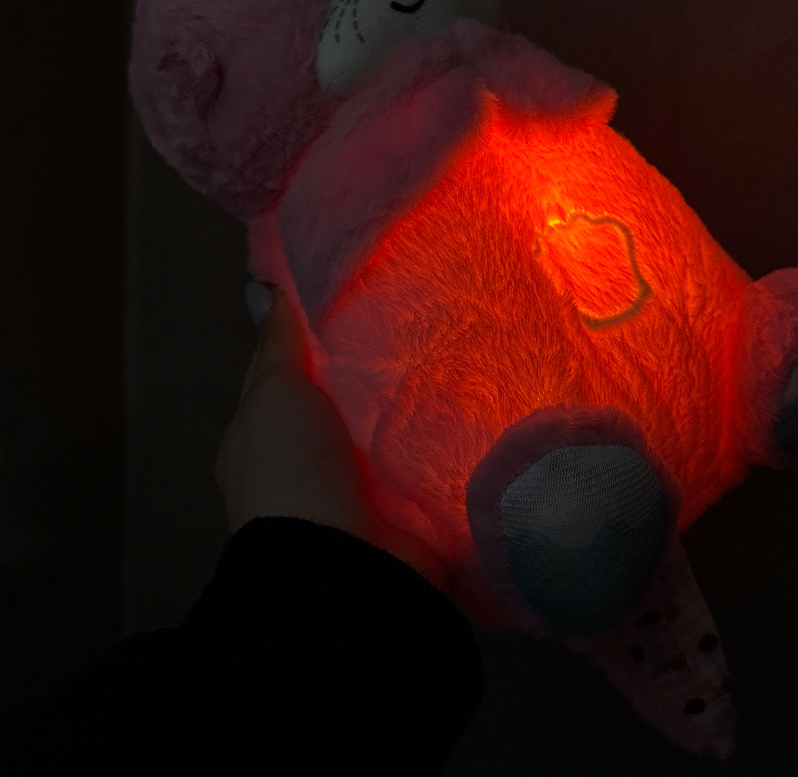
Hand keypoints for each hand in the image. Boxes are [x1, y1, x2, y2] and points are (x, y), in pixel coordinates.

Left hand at [216, 283, 449, 591]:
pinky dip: (448, 433)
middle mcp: (311, 462)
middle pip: (345, 395)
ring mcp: (362, 488)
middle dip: (376, 360)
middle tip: (423, 302)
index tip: (355, 283)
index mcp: (266, 437)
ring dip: (418, 396)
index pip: (288, 368)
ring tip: (462, 337)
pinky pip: (430, 456)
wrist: (345, 570)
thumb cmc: (293, 474)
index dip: (312, 328)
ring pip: (391, 424)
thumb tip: (260, 282)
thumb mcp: (274, 395)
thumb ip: (279, 343)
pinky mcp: (410, 507)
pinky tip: (481, 394)